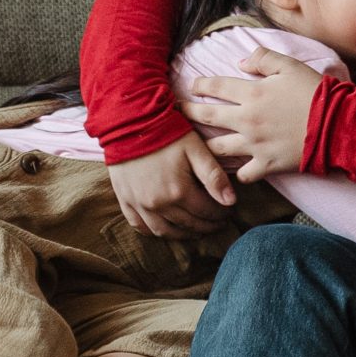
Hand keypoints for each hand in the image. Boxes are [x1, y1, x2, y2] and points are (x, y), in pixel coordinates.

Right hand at [108, 134, 236, 237]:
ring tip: (195, 230)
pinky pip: (140, 226)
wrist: (129, 122)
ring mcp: (139, 205)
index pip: (207, 212)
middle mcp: (159, 204)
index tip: (228, 212)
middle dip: (207, 225)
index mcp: (179, 191)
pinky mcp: (125, 200)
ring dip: (183, 234)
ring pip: (165, 232)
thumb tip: (231, 202)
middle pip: (189, 224)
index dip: (221, 214)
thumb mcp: (195, 149)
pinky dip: (154, 232)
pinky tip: (165, 228)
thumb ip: (213, 176)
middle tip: (217, 223)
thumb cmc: (166, 132)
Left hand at [177, 48, 324, 182]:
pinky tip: (234, 171)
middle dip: (188, 113)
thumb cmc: (315, 92)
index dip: (199, 84)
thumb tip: (240, 62)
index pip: (215, 86)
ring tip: (195, 145)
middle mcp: (247, 120)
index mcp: (252, 93)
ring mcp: (255, 145)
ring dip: (204, 146)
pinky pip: (244, 174)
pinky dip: (238, 174)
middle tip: (177, 113)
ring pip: (218, 149)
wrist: (338, 125)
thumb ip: (263, 58)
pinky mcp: (267, 164)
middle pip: (207, 117)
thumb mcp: (290, 65)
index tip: (191, 86)